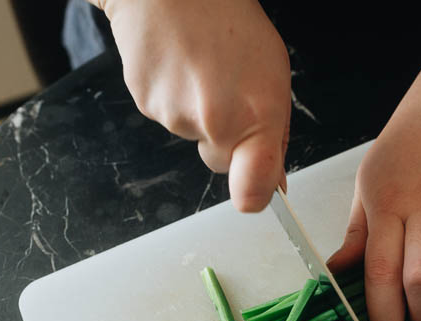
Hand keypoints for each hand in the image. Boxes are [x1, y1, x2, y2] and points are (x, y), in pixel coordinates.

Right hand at [101, 0, 290, 210]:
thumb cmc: (230, 23)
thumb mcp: (274, 75)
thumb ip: (274, 132)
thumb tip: (275, 181)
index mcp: (256, 116)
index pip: (253, 189)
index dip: (255, 197)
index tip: (257, 197)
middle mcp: (214, 122)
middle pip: (221, 161)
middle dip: (228, 139)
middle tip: (228, 93)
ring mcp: (175, 115)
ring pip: (193, 135)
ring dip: (200, 113)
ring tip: (203, 68)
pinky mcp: (145, 104)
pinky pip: (168, 116)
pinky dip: (174, 98)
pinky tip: (180, 66)